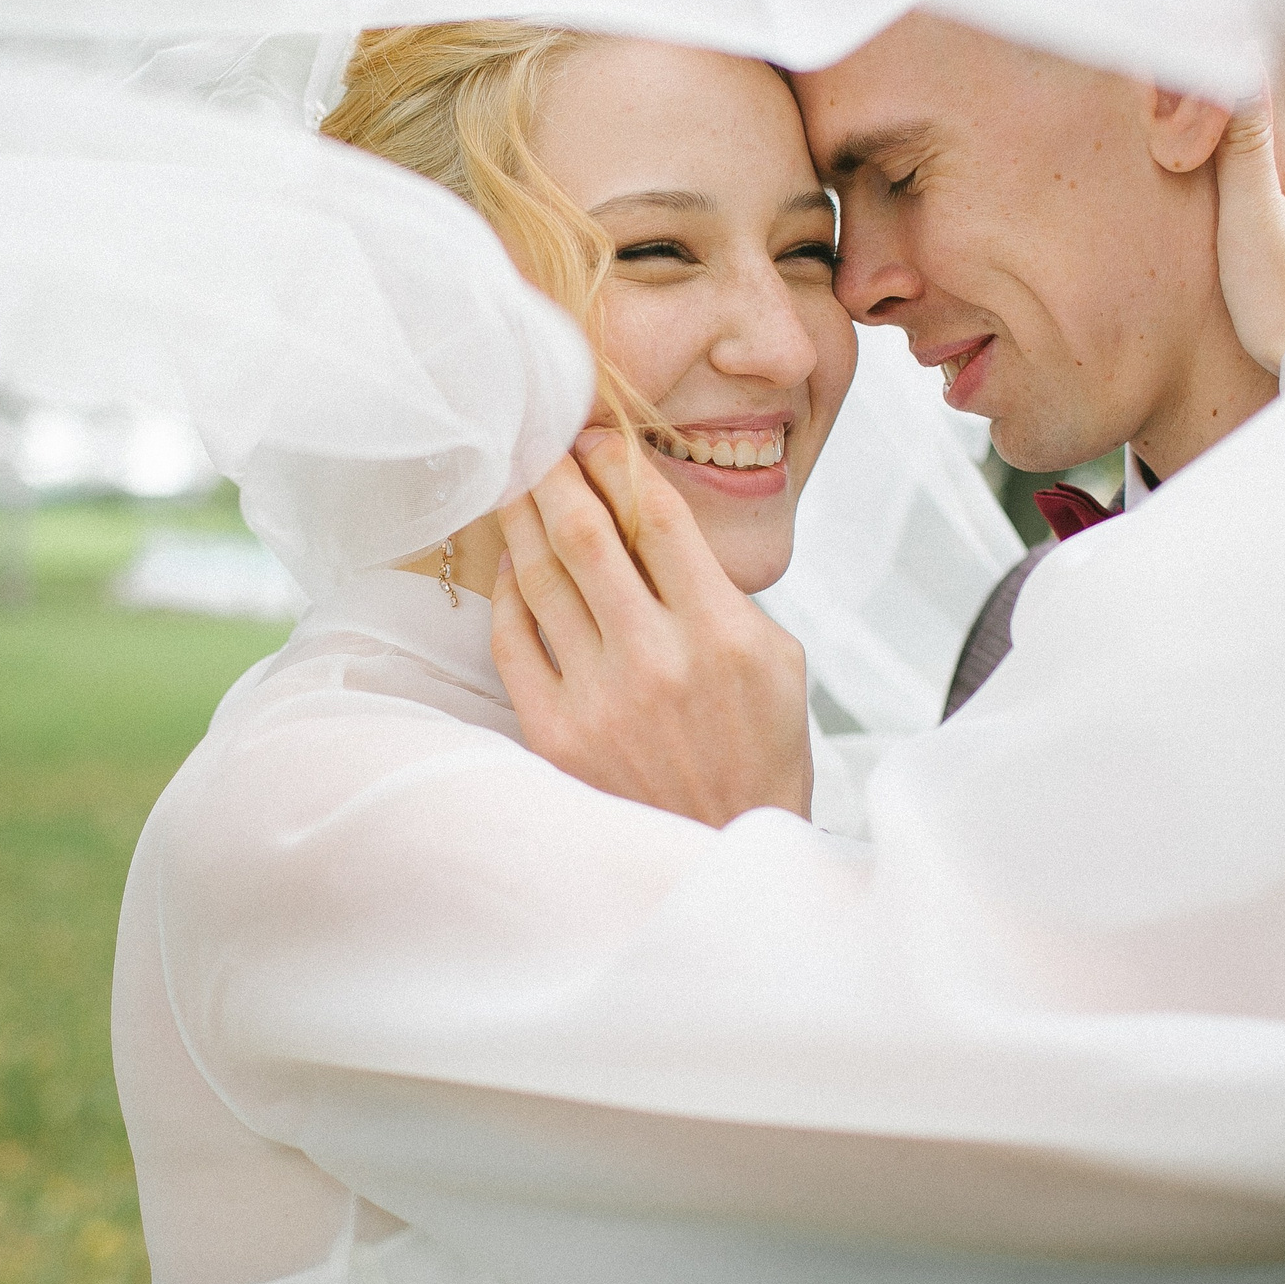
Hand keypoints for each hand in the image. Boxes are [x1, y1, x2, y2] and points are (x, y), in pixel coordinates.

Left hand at [492, 430, 812, 825]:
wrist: (725, 845)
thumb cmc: (758, 745)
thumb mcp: (775, 657)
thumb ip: (721, 588)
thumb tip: (655, 518)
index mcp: (721, 632)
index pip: (658, 517)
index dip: (618, 464)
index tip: (596, 438)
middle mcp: (656, 659)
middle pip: (586, 534)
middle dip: (556, 474)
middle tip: (539, 441)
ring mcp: (600, 699)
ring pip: (542, 579)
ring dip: (523, 520)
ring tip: (516, 484)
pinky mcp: (556, 733)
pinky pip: (514, 640)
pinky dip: (509, 592)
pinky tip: (513, 563)